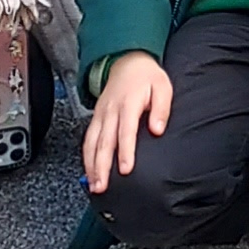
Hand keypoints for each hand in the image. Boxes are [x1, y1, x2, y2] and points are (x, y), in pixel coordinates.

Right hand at [81, 51, 169, 193]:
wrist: (127, 62)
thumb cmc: (147, 77)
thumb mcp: (162, 87)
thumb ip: (161, 108)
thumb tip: (157, 129)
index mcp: (128, 104)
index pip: (125, 132)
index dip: (125, 152)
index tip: (126, 169)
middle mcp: (110, 111)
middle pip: (104, 142)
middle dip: (102, 166)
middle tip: (102, 186)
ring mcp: (100, 115)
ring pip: (92, 143)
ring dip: (91, 165)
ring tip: (94, 185)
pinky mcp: (96, 118)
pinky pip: (88, 140)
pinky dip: (86, 157)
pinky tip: (89, 172)